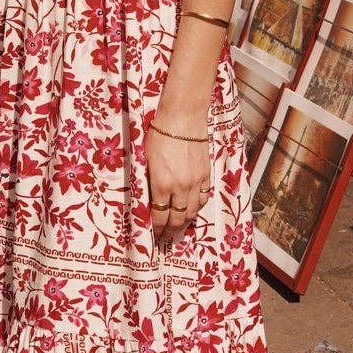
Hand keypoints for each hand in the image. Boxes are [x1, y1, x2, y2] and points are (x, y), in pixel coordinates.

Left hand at [147, 111, 211, 247]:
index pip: (159, 216)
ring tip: (179, 226)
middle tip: (166, 235)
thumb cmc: (159, 134)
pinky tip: (192, 208)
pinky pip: (203, 197)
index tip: (153, 234)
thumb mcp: (146, 160)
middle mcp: (181, 187)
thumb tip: (148, 199)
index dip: (156, 228)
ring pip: (193, 211)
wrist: (183, 117)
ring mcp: (196, 182)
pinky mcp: (206, 174)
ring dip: (185, 221)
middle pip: (177, 218)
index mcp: (162, 184)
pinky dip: (197, 206)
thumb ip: (148, 182)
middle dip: (170, 230)